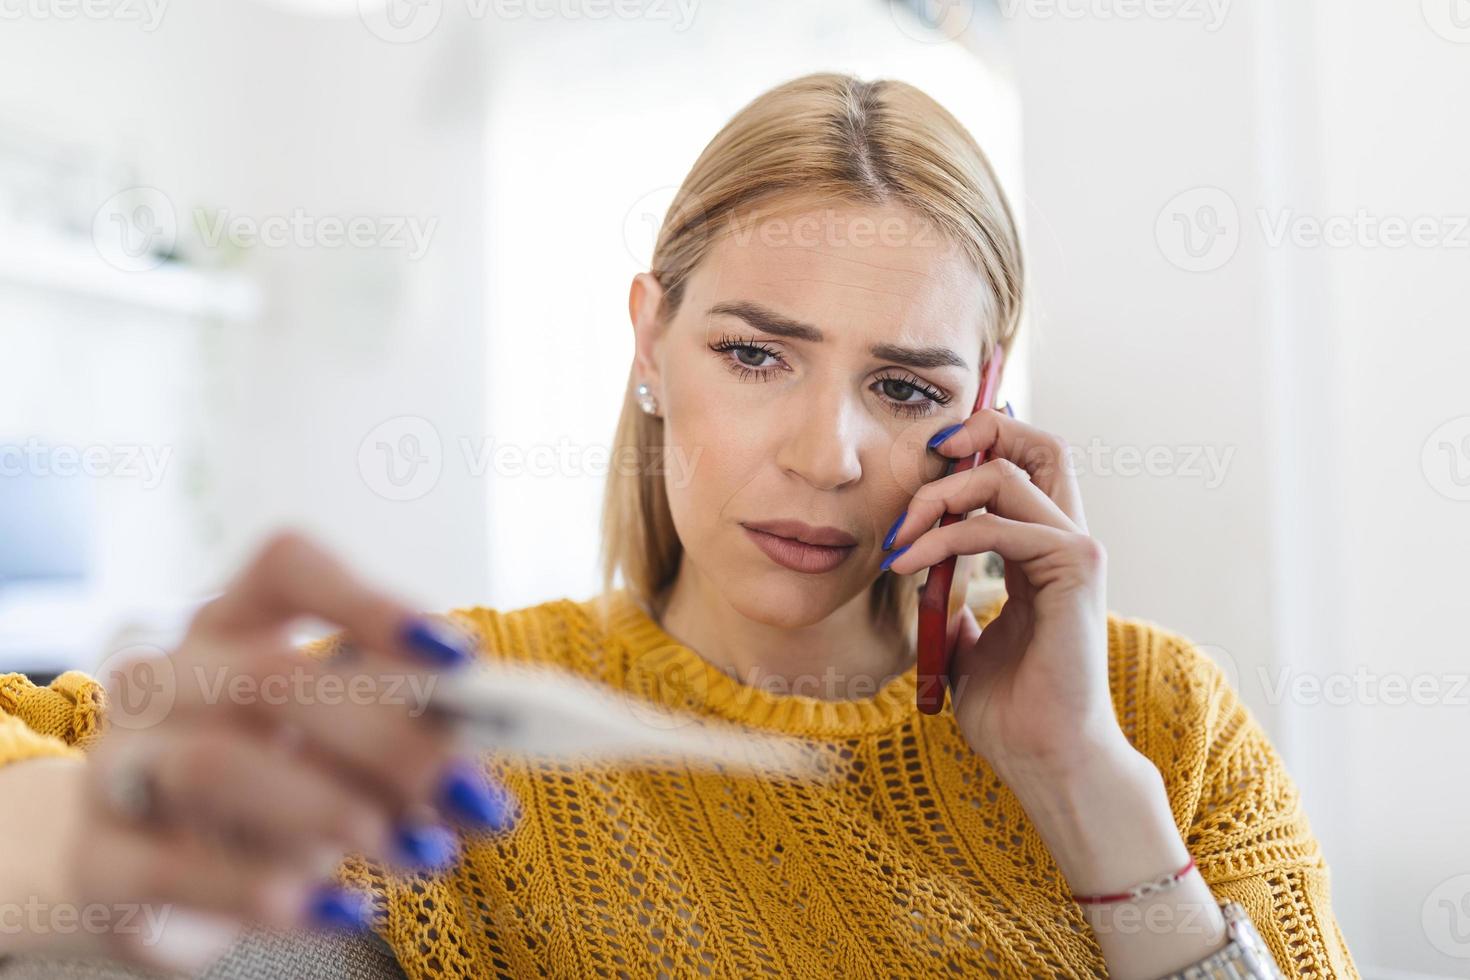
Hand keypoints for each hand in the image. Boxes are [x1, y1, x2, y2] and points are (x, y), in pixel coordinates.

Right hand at [21, 532, 514, 972]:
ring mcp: (118, 763)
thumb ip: (404, 720)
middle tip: (473, 798)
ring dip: (334, 812)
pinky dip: (263, 893)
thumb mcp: (336, 741)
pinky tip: (342, 910)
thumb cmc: (265, 780)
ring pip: (216, 764)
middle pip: (272, 676)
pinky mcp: (94, 860)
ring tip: (419, 855)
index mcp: (232, 622)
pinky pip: (168, 870)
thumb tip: (497, 726)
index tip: (459, 656)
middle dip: (391, 740)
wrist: (125, 863)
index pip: (287, 568)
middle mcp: (166, 677)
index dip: (371, 601)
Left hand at [882, 408, 1128, 780]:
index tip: (923, 469)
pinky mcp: (1075, 569)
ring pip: (1006, 474)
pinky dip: (943, 538)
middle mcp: (1067, 542)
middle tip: (920, 467)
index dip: (979, 446)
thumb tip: (926, 586)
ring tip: (898, 537)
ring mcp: (1076, 552)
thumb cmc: (1013, 713)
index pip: (1025, 466)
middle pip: (1040, 443)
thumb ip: (957, 606)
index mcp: (1046, 553)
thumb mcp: (968, 646)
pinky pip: (998, 526)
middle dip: (976, 435)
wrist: (1045, 759)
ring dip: (938, 496)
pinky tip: (909, 565)